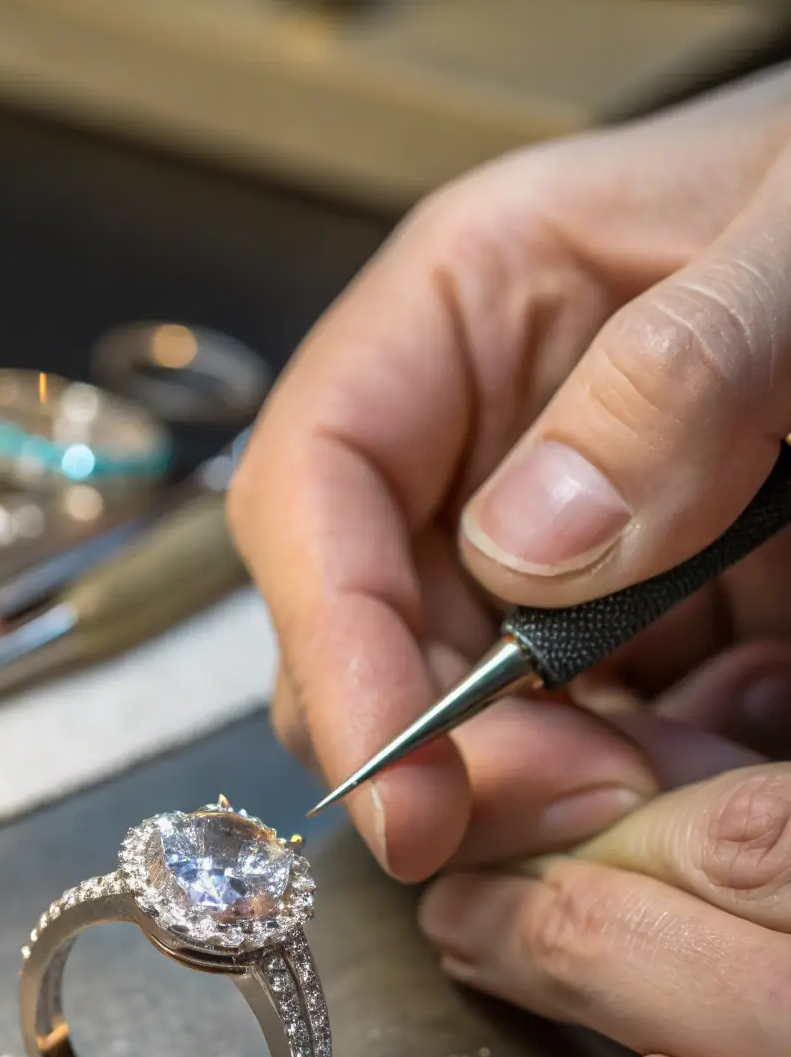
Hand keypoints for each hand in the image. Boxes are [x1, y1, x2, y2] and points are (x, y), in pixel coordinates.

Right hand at [227, 64, 790, 882]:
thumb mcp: (787, 249)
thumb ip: (673, 375)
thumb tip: (525, 551)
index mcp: (457, 313)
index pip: (314, 490)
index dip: (333, 647)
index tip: (397, 784)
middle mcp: (474, 438)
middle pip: (376, 627)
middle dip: (455, 748)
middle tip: (587, 807)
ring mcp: (547, 535)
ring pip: (474, 705)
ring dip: (558, 781)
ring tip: (683, 784)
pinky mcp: (626, 609)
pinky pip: (587, 725)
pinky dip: (646, 773)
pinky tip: (731, 741)